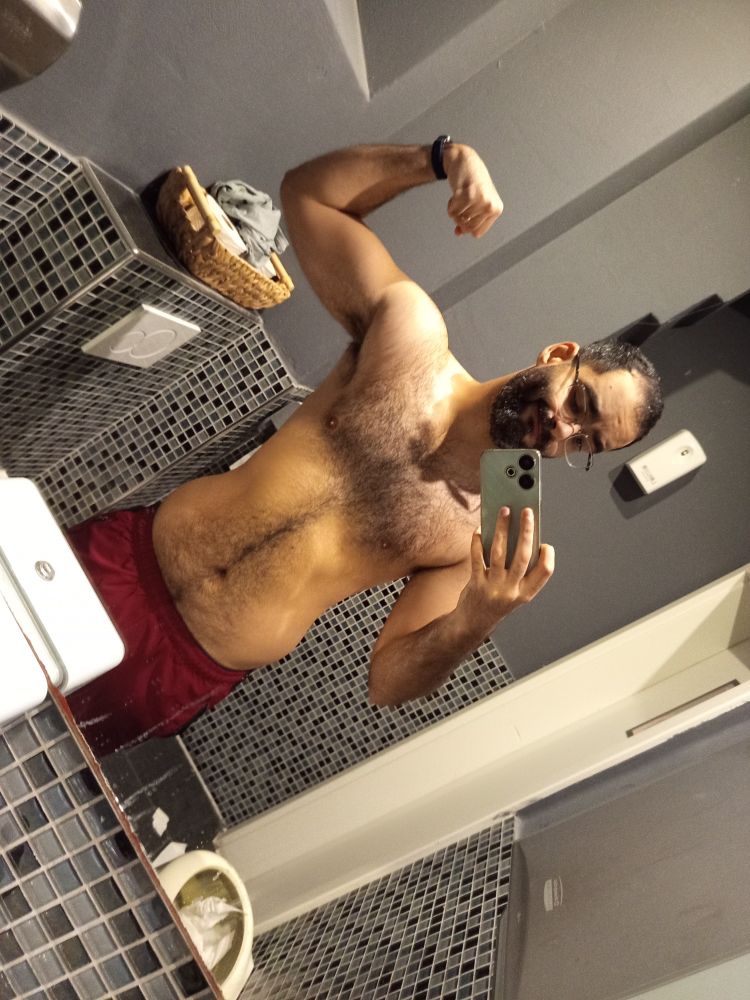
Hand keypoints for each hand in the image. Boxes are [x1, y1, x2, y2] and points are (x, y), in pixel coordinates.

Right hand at [444, 144, 502, 236]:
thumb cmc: (473, 183)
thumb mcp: (477, 203)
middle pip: (467, 228)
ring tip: (459, 198)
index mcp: (496, 209)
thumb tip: (459, 233)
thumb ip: (470, 219)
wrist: (465, 161)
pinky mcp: (467, 195)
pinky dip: (450, 205)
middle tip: (460, 207)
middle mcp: (490, 206)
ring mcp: (480, 201)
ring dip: (454, 211)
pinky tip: (455, 195)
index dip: (467, 228)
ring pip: (459, 220)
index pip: (477, 232)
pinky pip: (452, 212)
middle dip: (459, 219)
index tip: (464, 219)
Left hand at [457, 507, 553, 637]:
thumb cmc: (496, 601)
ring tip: (504, 511)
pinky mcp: (476, 583)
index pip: (545, 571)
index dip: (547, 555)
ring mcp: (494, 588)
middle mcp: (512, 591)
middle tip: (526, 511)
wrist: (473, 623)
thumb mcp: (514, 591)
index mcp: (526, 593)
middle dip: (526, 530)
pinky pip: (478, 557)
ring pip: (500, 552)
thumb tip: (517, 532)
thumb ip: (519, 568)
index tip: (545, 543)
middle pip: (523, 556)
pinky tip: (479, 528)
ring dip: (502, 529)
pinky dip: (478, 541)